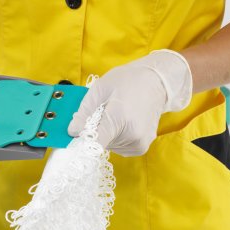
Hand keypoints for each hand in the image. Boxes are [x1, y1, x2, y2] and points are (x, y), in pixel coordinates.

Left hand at [67, 50, 192, 155]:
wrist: (156, 82)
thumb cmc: (127, 81)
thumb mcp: (100, 89)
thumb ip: (85, 112)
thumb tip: (72, 132)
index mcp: (119, 118)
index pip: (94, 144)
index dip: (81, 142)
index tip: (76, 136)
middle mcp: (132, 136)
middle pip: (100, 144)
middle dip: (95, 131)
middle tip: (103, 112)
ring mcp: (139, 143)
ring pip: (109, 146)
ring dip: (106, 135)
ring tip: (116, 115)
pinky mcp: (142, 147)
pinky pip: (119, 148)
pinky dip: (115, 138)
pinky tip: (122, 123)